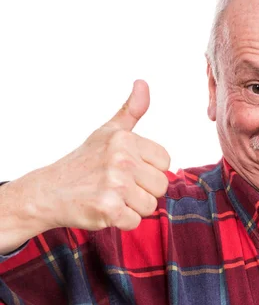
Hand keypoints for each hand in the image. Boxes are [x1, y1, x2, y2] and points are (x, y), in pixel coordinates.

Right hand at [34, 80, 170, 230]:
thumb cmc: (84, 161)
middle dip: (143, 190)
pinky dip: (122, 221)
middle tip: (119, 186)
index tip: (129, 169)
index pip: (165, 162)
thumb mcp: (108, 131)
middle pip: (161, 185)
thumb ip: (131, 110)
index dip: (149, 169)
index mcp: (125, 140)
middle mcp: (121, 159)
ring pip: (150, 205)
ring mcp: (115, 185)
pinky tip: (105, 209)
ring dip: (133, 207)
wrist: (48, 191)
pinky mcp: (108, 209)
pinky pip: (135, 222)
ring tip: (112, 196)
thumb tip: (143, 83)